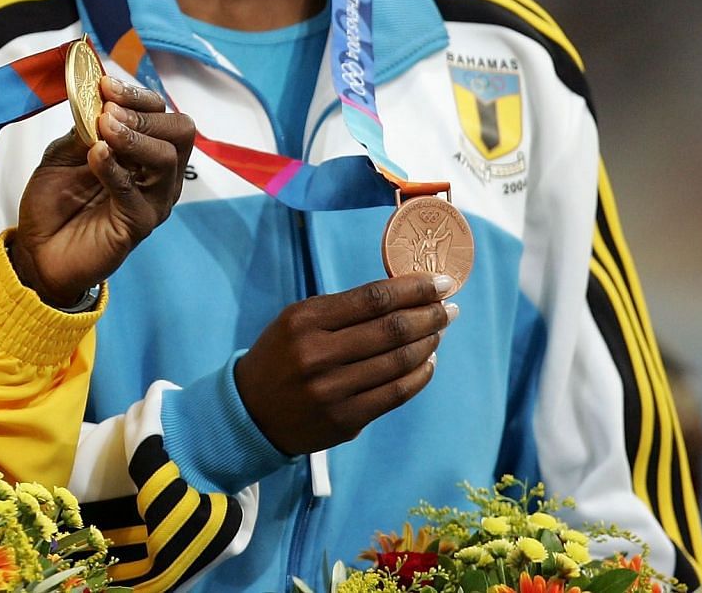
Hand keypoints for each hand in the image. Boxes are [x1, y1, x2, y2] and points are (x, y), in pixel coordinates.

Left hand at [11, 76, 191, 307]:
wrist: (37, 249)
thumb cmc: (54, 201)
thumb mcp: (64, 152)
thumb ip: (84, 126)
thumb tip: (97, 95)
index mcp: (143, 150)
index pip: (161, 113)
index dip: (137, 95)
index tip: (106, 85)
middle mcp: (157, 174)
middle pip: (179, 132)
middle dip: (144, 114)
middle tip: (109, 112)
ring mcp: (153, 200)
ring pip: (167, 159)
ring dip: (135, 137)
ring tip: (104, 129)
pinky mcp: (139, 225)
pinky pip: (137, 193)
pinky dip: (117, 169)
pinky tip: (97, 155)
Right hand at [233, 274, 456, 454]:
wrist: (252, 411)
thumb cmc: (283, 356)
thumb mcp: (298, 321)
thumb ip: (345, 309)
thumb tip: (406, 294)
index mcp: (304, 320)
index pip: (373, 298)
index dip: (414, 288)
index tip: (441, 282)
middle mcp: (317, 354)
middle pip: (392, 329)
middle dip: (429, 315)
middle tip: (449, 308)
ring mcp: (332, 390)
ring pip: (399, 362)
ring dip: (429, 343)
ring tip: (439, 331)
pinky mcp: (345, 419)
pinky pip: (396, 394)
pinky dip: (420, 375)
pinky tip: (428, 362)